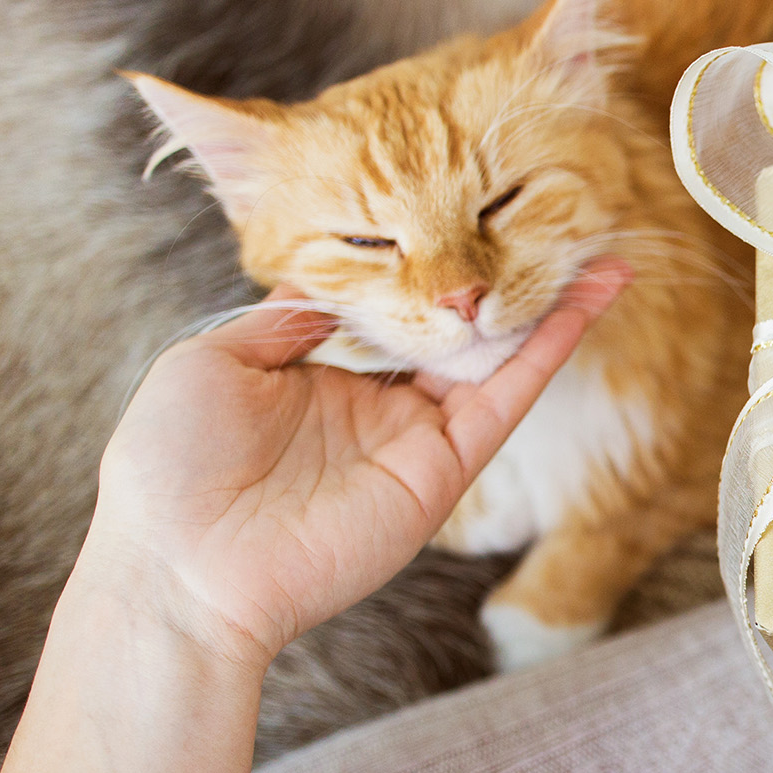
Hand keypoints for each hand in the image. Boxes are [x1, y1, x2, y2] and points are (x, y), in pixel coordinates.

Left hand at [85, 259, 631, 669]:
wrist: (182, 564)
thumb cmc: (171, 467)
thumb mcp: (213, 361)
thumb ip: (282, 318)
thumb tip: (330, 273)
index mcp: (320, 376)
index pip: (394, 308)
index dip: (431, 264)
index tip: (467, 208)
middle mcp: (376, 405)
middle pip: (457, 328)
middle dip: (504, 280)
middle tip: (557, 219)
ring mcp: (415, 437)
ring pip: (497, 357)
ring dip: (550, 305)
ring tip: (601, 252)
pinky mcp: (442, 468)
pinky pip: (508, 397)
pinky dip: (550, 347)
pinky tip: (588, 298)